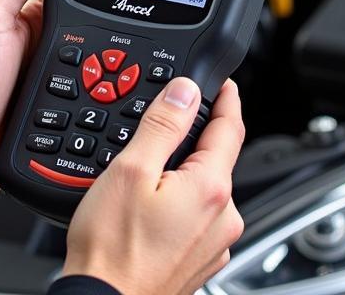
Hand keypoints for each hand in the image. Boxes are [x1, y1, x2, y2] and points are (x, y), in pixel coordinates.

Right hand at [62, 77, 245, 294]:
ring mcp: (214, 243)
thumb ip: (162, 125)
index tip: (223, 83)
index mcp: (211, 189)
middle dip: (196, 136)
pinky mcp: (200, 260)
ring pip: (205, 189)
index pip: (230, 129)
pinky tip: (149, 205)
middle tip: (166, 120)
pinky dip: (180, 200)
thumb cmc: (113, 247)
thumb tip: (185, 91)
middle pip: (217, 159)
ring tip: (147, 167)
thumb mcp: (131, 169)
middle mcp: (224, 219)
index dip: (227, 99)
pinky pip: (197, 216)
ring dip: (185, 170)